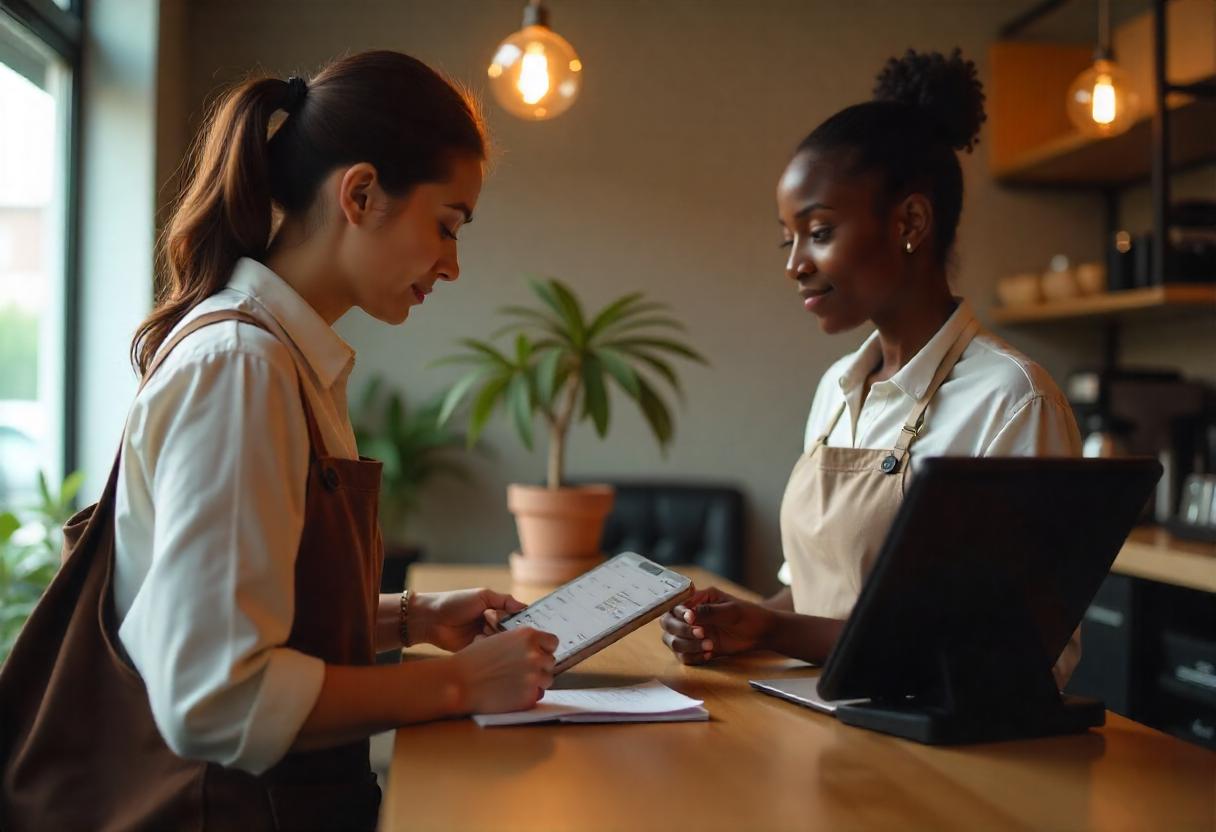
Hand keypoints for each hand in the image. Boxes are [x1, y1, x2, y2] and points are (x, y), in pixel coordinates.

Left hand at [410, 589, 526, 651]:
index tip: (523, 622)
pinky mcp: (477, 650)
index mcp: (497, 610)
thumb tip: (525, 606)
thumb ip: (505, 600)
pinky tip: (475, 638)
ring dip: (493, 635)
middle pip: (511, 631)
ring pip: (502, 642)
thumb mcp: (482, 595)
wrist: (431, 619)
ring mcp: (485, 638)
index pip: (517, 617)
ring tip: (480, 627)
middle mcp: (494, 625)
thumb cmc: (455, 602)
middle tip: (488, 620)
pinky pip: (490, 651)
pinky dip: (485, 645)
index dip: (521, 619)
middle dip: (503, 626)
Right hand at [451, 627, 558, 713]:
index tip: (538, 654)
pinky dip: (527, 696)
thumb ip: (519, 643)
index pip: (553, 642)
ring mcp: (534, 676)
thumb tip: (534, 649)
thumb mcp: (498, 639)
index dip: (544, 649)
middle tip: (521, 671)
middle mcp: (535, 654)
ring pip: (547, 680)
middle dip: (539, 666)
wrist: (458, 682)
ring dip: (535, 682)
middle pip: (550, 662)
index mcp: (528, 636)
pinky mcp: (530, 696)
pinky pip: (537, 696)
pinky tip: (510, 694)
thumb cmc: (473, 659)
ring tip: (514, 683)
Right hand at [660, 585, 773, 664]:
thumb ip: (709, 612)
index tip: (691, 620)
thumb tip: (688, 615)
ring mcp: (691, 633)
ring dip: (687, 646)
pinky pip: (683, 656)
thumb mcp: (731, 610)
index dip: (678, 613)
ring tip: (710, 646)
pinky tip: (709, 654)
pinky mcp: (696, 648)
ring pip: (672, 641)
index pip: (674, 605)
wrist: (760, 632)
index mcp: (697, 599)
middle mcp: (690, 615)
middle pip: (667, 623)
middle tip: (702, 634)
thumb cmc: (748, 615)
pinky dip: (693, 657)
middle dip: (681, 631)